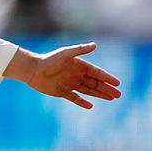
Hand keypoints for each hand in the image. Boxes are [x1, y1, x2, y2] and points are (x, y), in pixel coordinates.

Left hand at [4, 42, 121, 108]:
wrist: (32, 69)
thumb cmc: (49, 60)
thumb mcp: (65, 53)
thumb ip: (80, 50)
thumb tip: (95, 45)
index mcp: (79, 66)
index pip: (97, 72)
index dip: (107, 78)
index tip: (118, 83)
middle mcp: (76, 75)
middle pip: (95, 83)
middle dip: (107, 88)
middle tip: (118, 94)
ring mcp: (70, 84)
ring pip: (88, 90)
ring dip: (99, 94)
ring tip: (111, 98)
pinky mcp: (62, 92)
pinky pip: (75, 98)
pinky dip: (82, 102)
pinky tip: (91, 106)